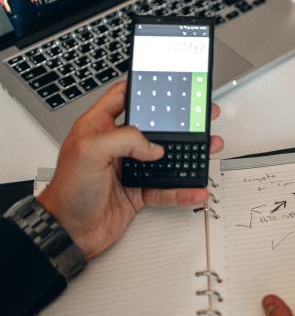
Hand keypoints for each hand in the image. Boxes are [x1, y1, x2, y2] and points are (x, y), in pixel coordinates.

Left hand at [37, 81, 224, 258]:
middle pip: (155, 128)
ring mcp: (129, 169)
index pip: (123, 97)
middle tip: (200, 115)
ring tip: (208, 148)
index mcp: (99, 127)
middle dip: (180, 122)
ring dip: (189, 154)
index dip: (144, 88)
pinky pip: (166, 188)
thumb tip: (153, 146)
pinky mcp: (137, 192)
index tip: (167, 84)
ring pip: (166, 158)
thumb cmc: (66, 191)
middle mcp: (115, 146)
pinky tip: (194, 188)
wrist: (67, 231)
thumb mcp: (89, 151)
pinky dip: (182, 190)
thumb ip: (125, 139)